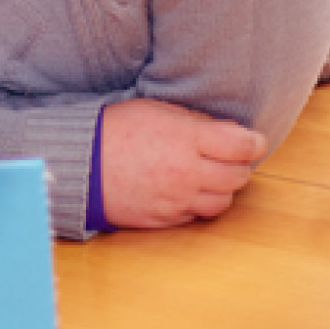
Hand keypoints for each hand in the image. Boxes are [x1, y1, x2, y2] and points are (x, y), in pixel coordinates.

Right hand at [98, 98, 266, 228]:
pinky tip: (183, 189)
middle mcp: (187, 173)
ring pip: (223, 201)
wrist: (76, 163)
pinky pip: (196, 215)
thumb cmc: (112, 130)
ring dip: (220, 188)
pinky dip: (196, 203)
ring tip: (205, 176)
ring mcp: (176, 199)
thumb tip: (227, 132)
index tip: (250, 141)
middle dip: (237, 165)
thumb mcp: (154, 110)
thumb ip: (193, 121)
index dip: (253, 142)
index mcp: (186, 140)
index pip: (243, 146)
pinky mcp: (164, 218)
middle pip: (238, 176)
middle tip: (224, 157)